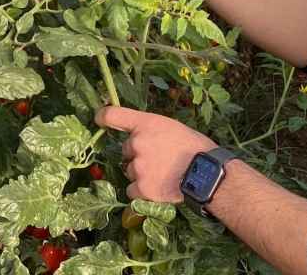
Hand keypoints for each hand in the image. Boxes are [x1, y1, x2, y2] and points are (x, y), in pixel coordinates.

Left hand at [95, 105, 217, 201]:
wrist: (207, 173)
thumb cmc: (194, 147)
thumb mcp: (171, 127)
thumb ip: (150, 130)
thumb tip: (138, 136)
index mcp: (145, 124)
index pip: (112, 115)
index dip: (102, 117)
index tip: (99, 119)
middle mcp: (137, 143)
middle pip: (126, 150)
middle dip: (137, 155)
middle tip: (159, 159)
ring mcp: (138, 167)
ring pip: (129, 171)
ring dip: (141, 174)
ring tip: (164, 174)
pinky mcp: (142, 188)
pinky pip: (132, 190)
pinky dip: (142, 191)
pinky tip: (159, 187)